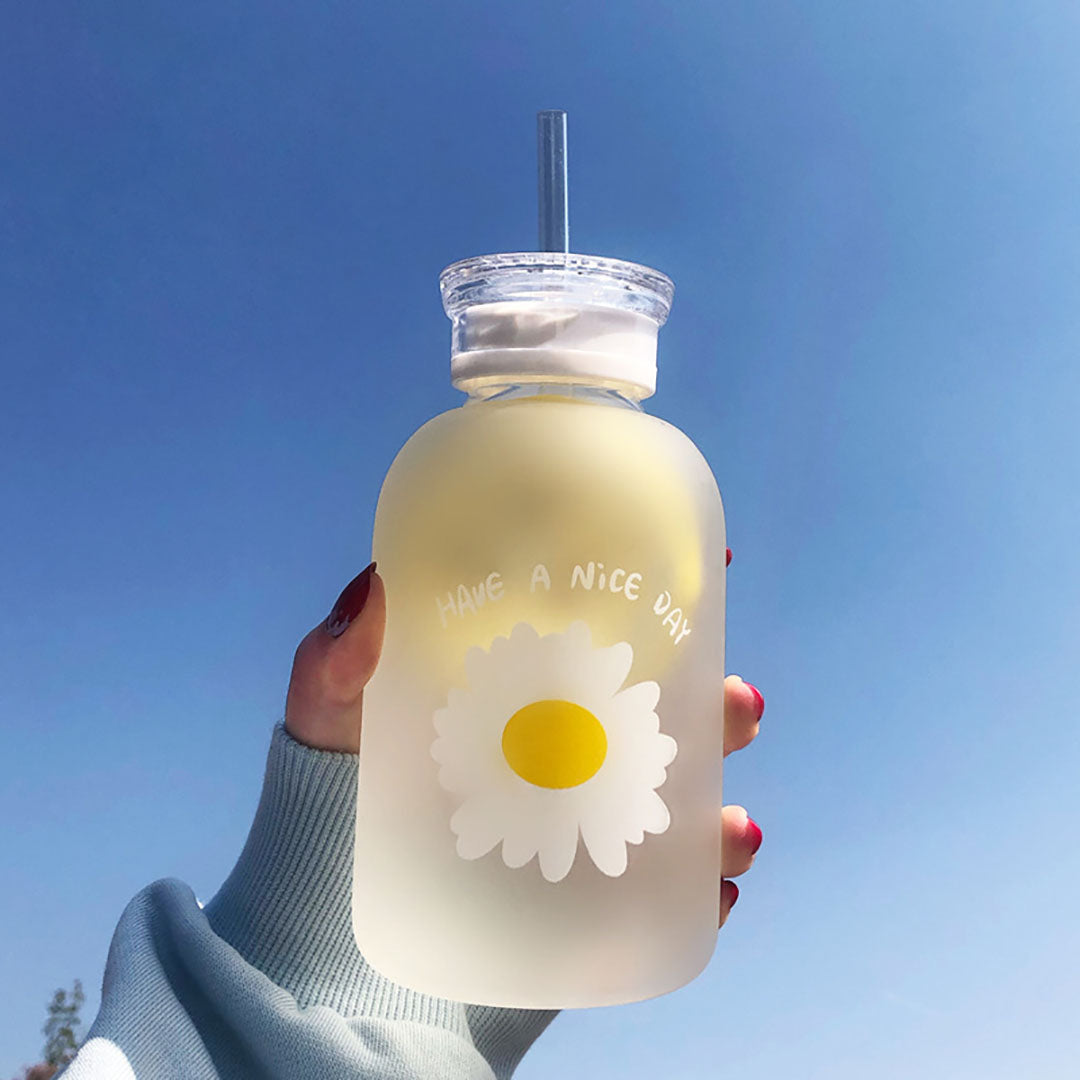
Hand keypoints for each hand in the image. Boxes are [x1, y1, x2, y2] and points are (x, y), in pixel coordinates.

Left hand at [285, 560, 763, 926]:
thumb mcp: (329, 711)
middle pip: (666, 717)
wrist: (332, 930)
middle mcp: (565, 748)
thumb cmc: (329, 797)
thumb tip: (378, 584)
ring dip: (725, 810)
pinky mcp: (586, 900)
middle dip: (720, 706)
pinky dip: (704, 894)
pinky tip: (715, 895)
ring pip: (681, 804)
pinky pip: (666, 895)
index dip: (669, 596)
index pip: (606, 631)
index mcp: (525, 686)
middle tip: (734, 705)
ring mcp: (580, 824)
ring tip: (729, 829)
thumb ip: (342, 655)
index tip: (718, 564)